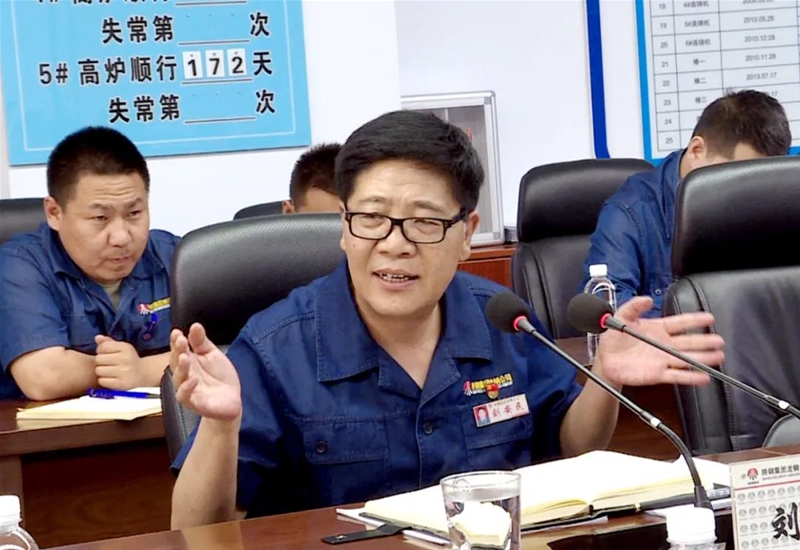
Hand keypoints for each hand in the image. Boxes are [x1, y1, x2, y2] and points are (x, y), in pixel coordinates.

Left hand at [95, 336, 144, 388]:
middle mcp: (126, 359)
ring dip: (101, 372)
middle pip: (98, 359)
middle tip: (108, 364)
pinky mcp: (122, 384)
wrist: (143, 373)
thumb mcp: (122, 348)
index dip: (100, 350)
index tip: (106, 354)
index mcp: (126, 347)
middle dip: (101, 362)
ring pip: (99, 370)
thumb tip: (97, 337)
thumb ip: (109, 342)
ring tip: (109, 371)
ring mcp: (124, 372)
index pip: (102, 347)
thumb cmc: (129, 359)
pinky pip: (102, 381)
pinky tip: (110, 378)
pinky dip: (104, 380)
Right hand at [170, 324, 241, 420]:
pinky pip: (185, 396)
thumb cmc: (220, 377)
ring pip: (178, 379)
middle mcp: (185, 374)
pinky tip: (193, 379)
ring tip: (185, 357)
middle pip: (176, 362)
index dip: (176, 341)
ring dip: (181, 367)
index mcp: (189, 361)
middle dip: (177, 351)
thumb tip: (195, 325)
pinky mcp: (194, 403)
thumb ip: (202, 342)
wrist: (231, 399)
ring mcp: (188, 389)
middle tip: (180, 340)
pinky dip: (187, 388)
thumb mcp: (212, 354)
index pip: (179, 350)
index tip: (177, 332)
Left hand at [596, 297, 724, 386]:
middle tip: (719, 341)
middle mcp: (664, 344)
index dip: (694, 320)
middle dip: (704, 341)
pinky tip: (703, 377)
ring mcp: (662, 359)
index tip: (709, 317)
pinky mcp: (658, 374)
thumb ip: (633, 307)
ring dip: (702, 358)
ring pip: (686, 358)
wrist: (606, 359)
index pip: (679, 323)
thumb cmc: (614, 338)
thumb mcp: (621, 317)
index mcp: (657, 328)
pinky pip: (677, 375)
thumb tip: (647, 299)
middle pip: (688, 342)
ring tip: (717, 357)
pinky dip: (690, 377)